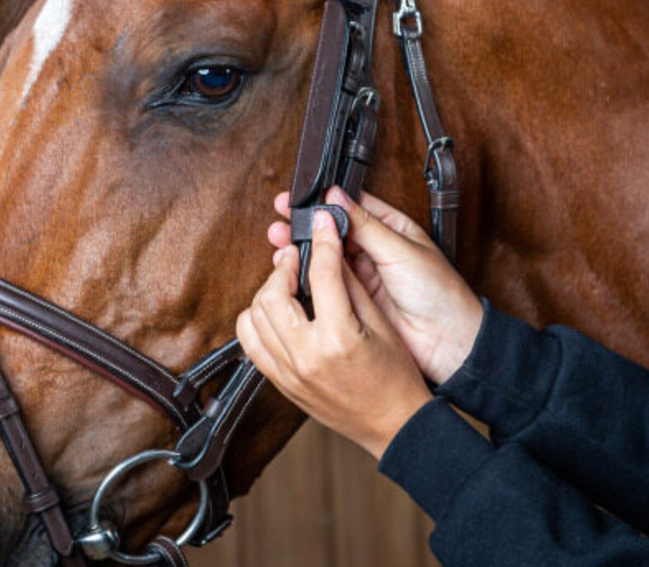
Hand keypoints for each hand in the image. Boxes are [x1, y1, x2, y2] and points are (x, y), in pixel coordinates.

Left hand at [237, 209, 432, 458]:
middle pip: (273, 294)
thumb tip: (330, 250)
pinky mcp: (281, 384)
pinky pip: (251, 345)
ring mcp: (289, 373)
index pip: (320, 273)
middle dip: (283, 266)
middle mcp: (306, 357)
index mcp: (337, 338)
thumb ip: (350, 283)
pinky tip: (277, 313)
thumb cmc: (396, 378)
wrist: (394, 425)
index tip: (322, 224)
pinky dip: (257, 322)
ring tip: (287, 285)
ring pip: (252, 317)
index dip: (322, 239)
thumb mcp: (380, 323)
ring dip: (266, 293)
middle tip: (297, 258)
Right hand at [267, 187, 483, 384]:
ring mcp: (364, 276)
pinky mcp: (356, 301)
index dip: (324, 201)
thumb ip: (366, 225)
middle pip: (334, 231)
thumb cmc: (440, 292)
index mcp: (391, 228)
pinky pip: (328, 284)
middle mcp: (375, 249)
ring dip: (304, 248)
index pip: (351, 206)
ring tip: (280, 241)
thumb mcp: (400, 250)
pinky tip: (294, 269)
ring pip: (327, 257)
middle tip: (282, 219)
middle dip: (307, 224)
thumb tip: (336, 197)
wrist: (448, 343)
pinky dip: (310, 276)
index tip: (299, 197)